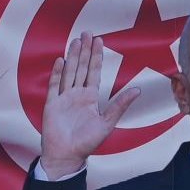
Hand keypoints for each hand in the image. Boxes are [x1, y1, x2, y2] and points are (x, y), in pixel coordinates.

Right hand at [38, 33, 140, 178]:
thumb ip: (120, 105)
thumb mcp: (107, 123)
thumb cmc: (87, 143)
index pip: (94, 72)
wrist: (67, 156)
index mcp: (90, 98)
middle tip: (86, 33)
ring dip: (72, 57)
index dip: (97, 56)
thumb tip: (138, 90)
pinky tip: (60, 60)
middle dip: (84, 50)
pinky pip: (54, 86)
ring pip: (69, 72)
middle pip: (81, 68)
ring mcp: (63, 98)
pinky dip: (57, 73)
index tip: (99, 40)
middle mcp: (77, 95)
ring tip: (75, 41)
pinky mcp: (52, 104)